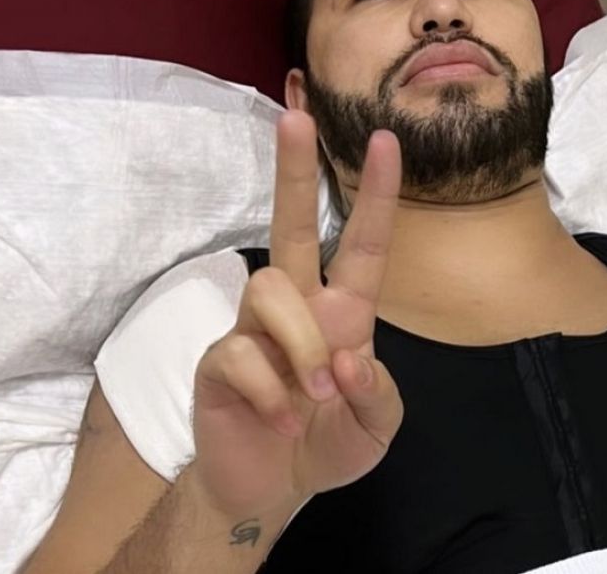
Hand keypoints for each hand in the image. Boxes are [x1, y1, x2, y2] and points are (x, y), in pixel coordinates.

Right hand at [191, 111, 403, 516]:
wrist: (274, 490)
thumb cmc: (331, 443)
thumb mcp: (377, 424)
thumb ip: (376, 391)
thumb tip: (348, 359)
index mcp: (344, 311)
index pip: (362, 242)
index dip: (376, 195)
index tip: (388, 140)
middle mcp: (299, 306)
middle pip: (290, 225)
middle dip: (294, 172)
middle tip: (296, 116)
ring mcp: (253, 330)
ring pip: (269, 288)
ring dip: (300, 343)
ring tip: (315, 395)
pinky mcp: (219, 361)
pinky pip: (240, 353)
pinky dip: (270, 393)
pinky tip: (282, 422)